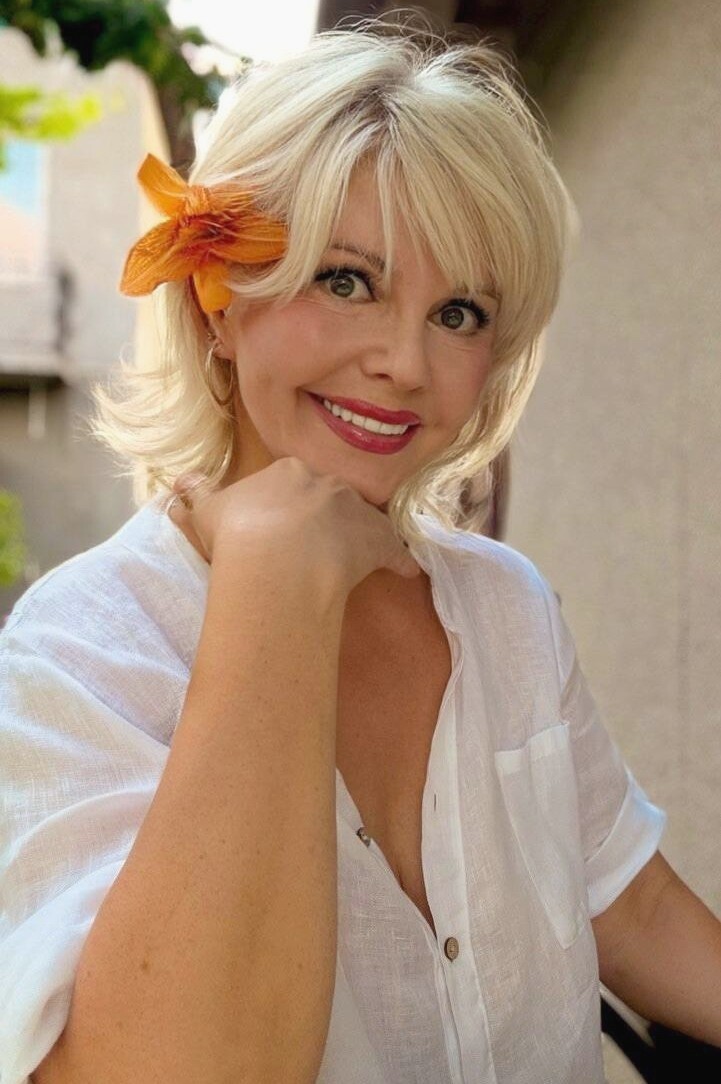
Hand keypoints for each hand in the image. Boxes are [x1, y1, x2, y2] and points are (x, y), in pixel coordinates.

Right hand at [169, 458, 419, 596]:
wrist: (273, 557)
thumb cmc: (236, 532)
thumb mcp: (205, 510)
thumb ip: (195, 494)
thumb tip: (179, 481)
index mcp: (287, 471)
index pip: (293, 482)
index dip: (286, 506)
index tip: (279, 526)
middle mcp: (326, 482)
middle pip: (329, 497)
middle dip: (325, 517)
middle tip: (316, 545)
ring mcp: (356, 510)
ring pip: (363, 519)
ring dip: (360, 536)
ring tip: (355, 559)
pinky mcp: (378, 540)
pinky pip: (394, 550)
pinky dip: (400, 561)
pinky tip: (406, 572)